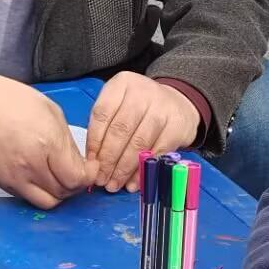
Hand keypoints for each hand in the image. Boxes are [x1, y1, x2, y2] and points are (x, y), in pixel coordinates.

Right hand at [0, 66, 90, 209]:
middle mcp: (30, 166)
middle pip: (63, 193)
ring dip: (57, 193)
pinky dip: (38, 190)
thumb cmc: (16, 102)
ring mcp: (14, 177)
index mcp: (47, 144)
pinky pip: (28, 197)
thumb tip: (79, 166)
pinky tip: (38, 174)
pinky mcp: (2, 183)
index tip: (89, 168)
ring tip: (57, 177)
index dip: (89, 176)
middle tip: (75, 172)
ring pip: (47, 202)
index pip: (76, 179)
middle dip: (75, 185)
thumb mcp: (53, 114)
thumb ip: (68, 144)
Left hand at [85, 72, 199, 191]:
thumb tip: (92, 161)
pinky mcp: (178, 125)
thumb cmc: (140, 107)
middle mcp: (142, 93)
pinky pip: (156, 152)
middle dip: (108, 159)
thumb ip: (105, 126)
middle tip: (101, 179)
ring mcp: (162, 108)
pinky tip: (133, 182)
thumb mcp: (119, 104)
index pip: (102, 114)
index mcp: (122, 84)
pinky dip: (143, 170)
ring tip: (114, 183)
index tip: (90, 163)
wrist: (177, 102)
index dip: (94, 142)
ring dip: (124, 169)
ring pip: (138, 143)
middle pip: (120, 130)